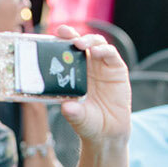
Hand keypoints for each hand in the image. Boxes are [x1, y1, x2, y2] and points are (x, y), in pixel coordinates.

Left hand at [49, 26, 129, 144]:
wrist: (108, 133)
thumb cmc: (88, 123)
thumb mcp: (78, 119)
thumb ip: (73, 113)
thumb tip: (66, 108)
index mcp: (72, 73)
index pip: (64, 52)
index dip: (59, 42)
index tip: (51, 36)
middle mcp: (86, 66)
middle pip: (79, 43)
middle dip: (71, 35)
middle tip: (64, 33)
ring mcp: (102, 66)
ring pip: (96, 44)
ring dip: (88, 40)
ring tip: (80, 44)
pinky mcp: (117, 69)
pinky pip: (111, 54)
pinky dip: (104, 50)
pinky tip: (97, 53)